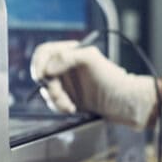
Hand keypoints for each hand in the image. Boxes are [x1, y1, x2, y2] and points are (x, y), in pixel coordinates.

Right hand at [30, 41, 157, 127]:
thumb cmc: (112, 78)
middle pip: (42, 74)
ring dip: (55, 100)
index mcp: (69, 52)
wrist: (123, 103)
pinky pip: (52, 103)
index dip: (38, 63)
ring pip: (45, 91)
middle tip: (59, 96)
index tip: (40, 76)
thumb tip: (48, 68)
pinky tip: (72, 109)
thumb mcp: (90, 59)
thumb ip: (67, 57)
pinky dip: (59, 107)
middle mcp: (64, 67)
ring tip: (70, 106)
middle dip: (50, 88)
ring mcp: (65, 83)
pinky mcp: (66, 98)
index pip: (44, 53)